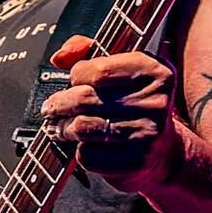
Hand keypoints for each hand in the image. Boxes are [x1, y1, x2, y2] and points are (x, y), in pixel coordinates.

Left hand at [41, 34, 180, 188]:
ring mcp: (147, 133)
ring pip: (82, 127)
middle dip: (60, 103)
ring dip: (63, 128)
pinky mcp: (135, 161)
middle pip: (86, 98)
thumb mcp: (120, 69)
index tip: (72, 82)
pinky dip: (78, 151)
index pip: (98, 70)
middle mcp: (156, 101)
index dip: (76, 75)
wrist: (161, 151)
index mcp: (155, 71)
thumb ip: (88, 52)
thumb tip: (59, 57)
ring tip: (58, 127)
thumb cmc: (134, 105)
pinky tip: (82, 146)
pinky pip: (88, 154)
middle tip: (50, 108)